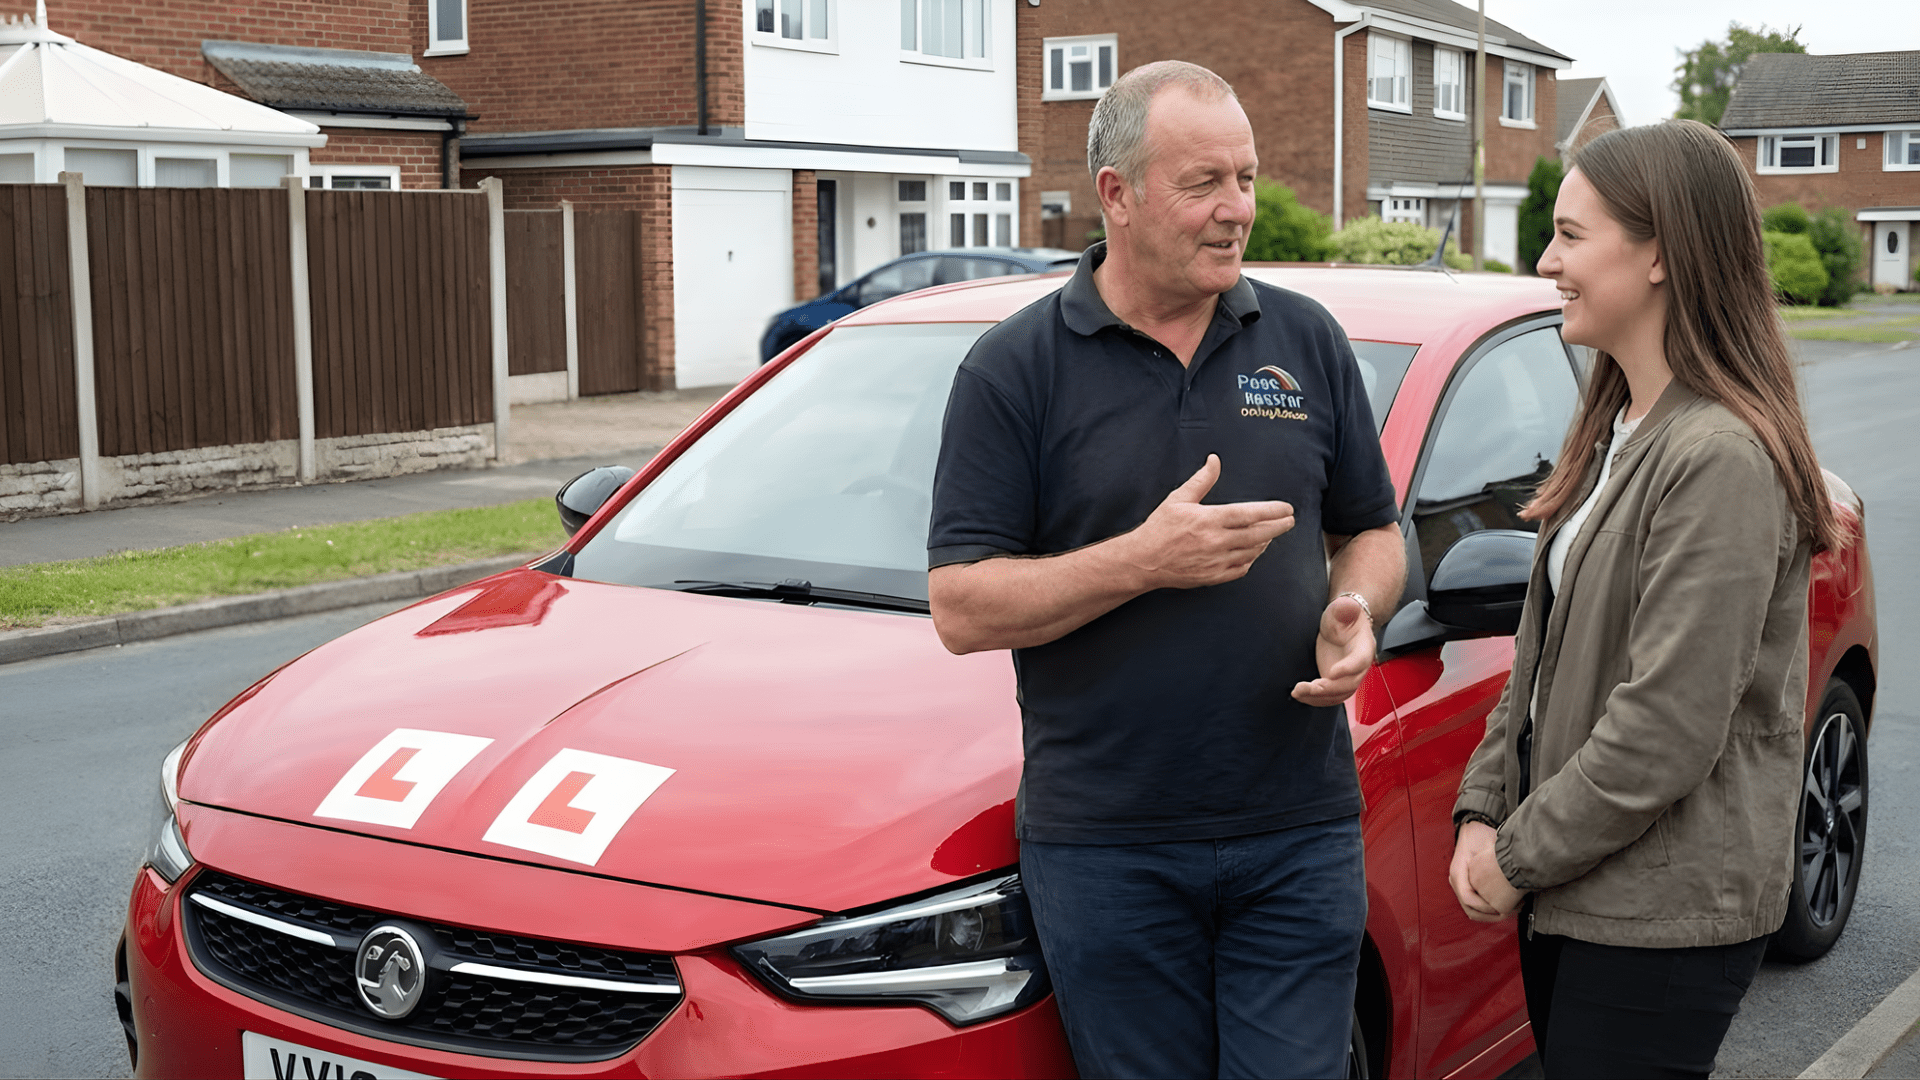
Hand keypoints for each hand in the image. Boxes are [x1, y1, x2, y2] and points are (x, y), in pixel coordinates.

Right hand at [1123, 455, 1294, 589]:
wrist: (1144, 560)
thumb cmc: (1160, 527)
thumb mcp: (1178, 499)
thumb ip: (1201, 480)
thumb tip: (1214, 460)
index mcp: (1209, 520)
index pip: (1250, 514)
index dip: (1272, 511)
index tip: (1287, 508)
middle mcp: (1216, 542)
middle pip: (1258, 534)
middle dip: (1278, 527)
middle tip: (1290, 520)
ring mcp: (1216, 562)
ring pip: (1252, 552)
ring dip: (1265, 542)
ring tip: (1271, 533)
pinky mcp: (1212, 577)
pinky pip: (1240, 569)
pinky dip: (1251, 560)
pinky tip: (1253, 552)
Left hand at [1292, 593, 1374, 704]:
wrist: (1342, 624)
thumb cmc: (1343, 615)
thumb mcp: (1343, 608)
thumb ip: (1345, 609)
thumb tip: (1348, 606)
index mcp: (1364, 647)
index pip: (1360, 661)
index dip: (1348, 669)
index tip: (1332, 673)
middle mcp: (1359, 666)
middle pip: (1349, 684)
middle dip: (1328, 689)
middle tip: (1307, 687)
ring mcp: (1348, 676)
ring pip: (1339, 695)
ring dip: (1319, 698)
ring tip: (1298, 692)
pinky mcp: (1337, 681)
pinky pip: (1330, 697)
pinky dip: (1316, 699)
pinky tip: (1300, 695)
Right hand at [1451, 821, 1525, 921]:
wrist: (1473, 828)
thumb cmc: (1479, 835)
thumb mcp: (1487, 846)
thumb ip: (1496, 863)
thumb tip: (1512, 878)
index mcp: (1458, 873)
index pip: (1469, 899)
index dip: (1487, 907)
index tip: (1504, 907)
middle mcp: (1456, 881)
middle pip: (1470, 909)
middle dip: (1490, 915)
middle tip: (1510, 913)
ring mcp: (1460, 885)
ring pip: (1472, 910)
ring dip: (1490, 915)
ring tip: (1508, 912)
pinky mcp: (1467, 886)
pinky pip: (1475, 904)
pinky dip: (1488, 910)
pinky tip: (1502, 906)